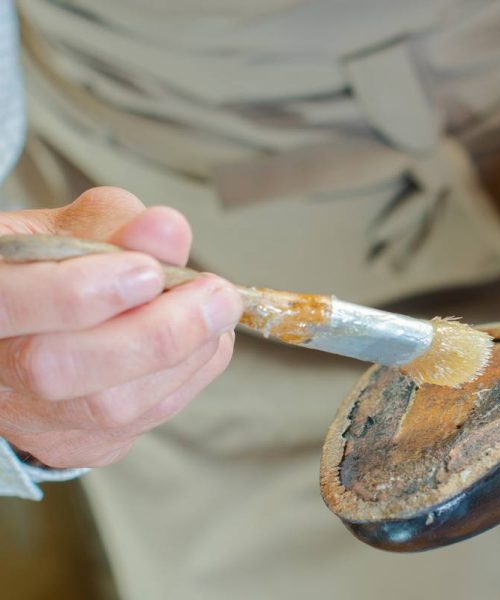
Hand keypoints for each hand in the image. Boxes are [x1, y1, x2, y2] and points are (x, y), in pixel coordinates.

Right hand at [0, 187, 241, 466]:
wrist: (38, 334)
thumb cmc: (53, 272)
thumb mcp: (71, 230)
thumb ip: (117, 225)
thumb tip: (168, 230)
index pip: (10, 304)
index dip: (84, 290)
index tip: (150, 270)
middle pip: (60, 370)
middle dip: (156, 331)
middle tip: (216, 295)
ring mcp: (34, 419)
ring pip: (111, 407)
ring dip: (187, 354)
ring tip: (217, 309)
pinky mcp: (81, 443)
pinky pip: (147, 417)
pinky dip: (191, 373)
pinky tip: (204, 339)